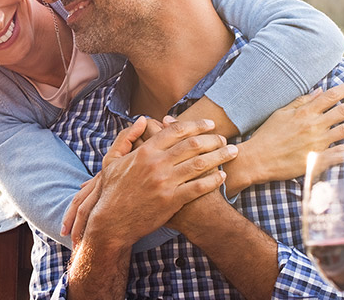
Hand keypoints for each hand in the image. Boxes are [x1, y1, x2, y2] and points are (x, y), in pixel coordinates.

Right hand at [69, 118, 236, 247]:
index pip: (175, 131)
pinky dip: (213, 180)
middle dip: (213, 139)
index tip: (210, 124)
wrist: (112, 222)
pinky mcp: (171, 201)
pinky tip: (222, 176)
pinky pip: (199, 187)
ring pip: (200, 163)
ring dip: (220, 156)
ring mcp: (165, 182)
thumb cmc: (112, 191)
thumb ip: (125, 138)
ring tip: (232, 152)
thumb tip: (142, 120)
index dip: (196, 124)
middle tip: (224, 139)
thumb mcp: (111, 160)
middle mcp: (156, 164)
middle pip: (193, 144)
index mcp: (144, 151)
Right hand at [224, 78, 343, 191]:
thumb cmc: (266, 135)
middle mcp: (313, 125)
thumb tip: (319, 91)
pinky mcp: (316, 159)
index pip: (332, 95)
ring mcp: (316, 142)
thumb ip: (301, 102)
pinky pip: (341, 153)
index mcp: (305, 112)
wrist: (256, 159)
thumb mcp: (280, 113)